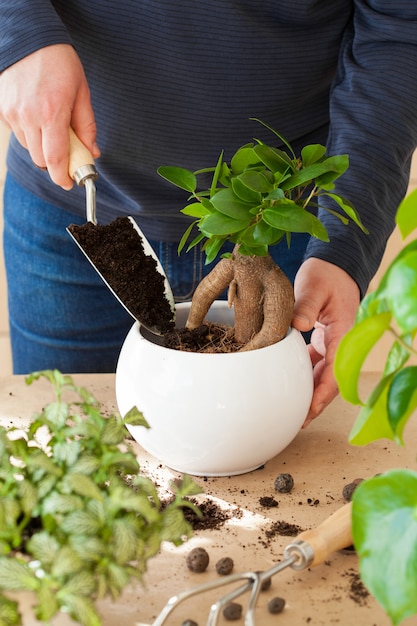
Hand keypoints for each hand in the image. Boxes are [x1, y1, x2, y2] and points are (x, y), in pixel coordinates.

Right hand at [0, 43, 99, 188]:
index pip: (55, 160)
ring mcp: (12, 113)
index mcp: (52, 113)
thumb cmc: (59, 63)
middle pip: (41, 160)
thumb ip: (87, 126)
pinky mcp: (2, 110)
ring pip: (29, 148)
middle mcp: (28, 116)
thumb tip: (92, 152)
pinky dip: (30, 133)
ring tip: (52, 125)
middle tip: (68, 152)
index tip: (69, 183)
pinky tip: (37, 115)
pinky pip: (18, 134)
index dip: (62, 177)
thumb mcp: (82, 92)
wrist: (29, 38)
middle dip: (55, 162)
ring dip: (42, 146)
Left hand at [292, 258, 359, 426]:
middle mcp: (341, 341)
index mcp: (343, 332)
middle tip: (299, 420)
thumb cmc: (326, 275)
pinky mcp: (322, 338)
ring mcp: (332, 341)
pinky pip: (315, 362)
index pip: (337, 369)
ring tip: (295, 410)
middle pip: (332, 378)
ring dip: (311, 391)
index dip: (325, 392)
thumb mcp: (314, 286)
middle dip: (318, 401)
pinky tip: (292, 386)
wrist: (334, 265)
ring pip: (323, 373)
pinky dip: (306, 375)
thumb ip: (306, 305)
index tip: (312, 408)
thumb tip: (298, 326)